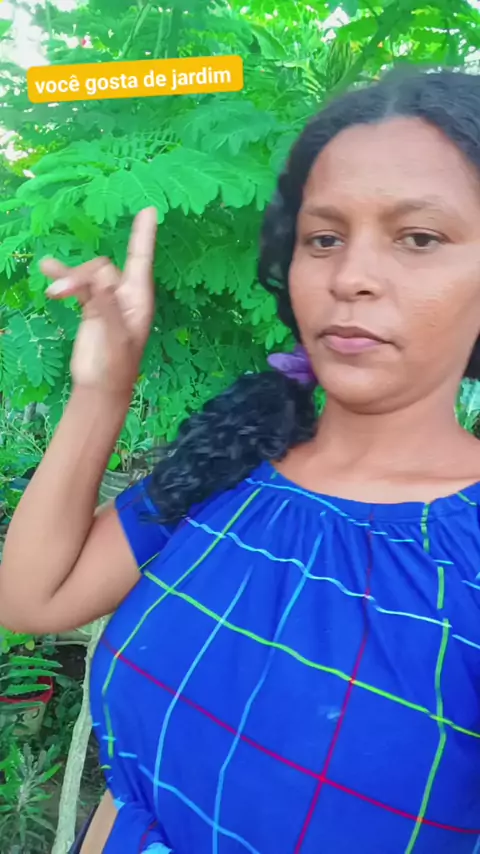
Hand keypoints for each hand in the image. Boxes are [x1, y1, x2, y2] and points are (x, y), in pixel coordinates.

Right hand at [41, 207, 156, 394]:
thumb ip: (107, 304)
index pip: (142, 260)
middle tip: (62, 293)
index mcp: (139, 299)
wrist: (99, 388)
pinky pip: (76, 285)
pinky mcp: (91, 307)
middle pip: (103, 267)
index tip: (148, 210)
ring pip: (88, 276)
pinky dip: (63, 279)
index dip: (143, 235)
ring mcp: (107, 300)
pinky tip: (47, 268)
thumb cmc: (115, 366)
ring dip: (69, 280)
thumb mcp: (114, 336)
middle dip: (83, 275)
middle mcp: (125, 295)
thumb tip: (101, 274)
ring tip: (52, 292)